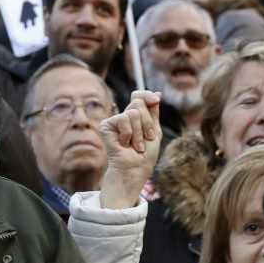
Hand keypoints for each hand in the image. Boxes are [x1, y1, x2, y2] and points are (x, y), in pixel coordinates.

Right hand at [97, 91, 160, 209]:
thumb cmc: (145, 155)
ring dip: (139, 133)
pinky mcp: (106, 126)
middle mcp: (125, 116)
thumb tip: (157, 94)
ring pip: (133, 113)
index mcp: (137, 116)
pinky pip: (123, 119)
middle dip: (147, 123)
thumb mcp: (155, 131)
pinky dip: (128, 134)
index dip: (147, 95)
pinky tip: (124, 144)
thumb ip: (154, 112)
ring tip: (136, 145)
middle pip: (138, 102)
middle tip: (146, 138)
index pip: (139, 95)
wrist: (135, 168)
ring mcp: (115, 121)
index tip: (156, 100)